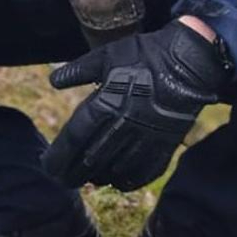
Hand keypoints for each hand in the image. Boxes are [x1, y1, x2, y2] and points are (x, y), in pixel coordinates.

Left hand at [42, 20, 229, 190]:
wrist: (190, 61)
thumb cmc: (144, 55)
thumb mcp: (106, 55)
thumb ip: (78, 70)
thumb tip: (53, 81)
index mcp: (106, 103)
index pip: (75, 138)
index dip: (58, 156)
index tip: (47, 166)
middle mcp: (124, 126)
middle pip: (91, 161)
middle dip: (72, 174)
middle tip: (62, 180)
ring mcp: (146, 139)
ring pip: (115, 171)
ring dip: (98, 177)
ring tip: (87, 178)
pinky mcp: (165, 145)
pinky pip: (143, 172)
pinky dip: (128, 181)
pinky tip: (117, 180)